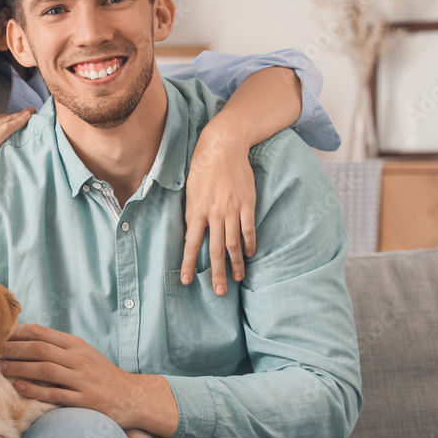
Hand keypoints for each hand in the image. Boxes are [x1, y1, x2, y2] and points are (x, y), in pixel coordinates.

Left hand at [0, 324, 175, 436]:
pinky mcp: (84, 400)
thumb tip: (28, 341)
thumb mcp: (84, 354)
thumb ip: (60, 347)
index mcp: (76, 345)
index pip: (43, 333)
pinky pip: (55, 394)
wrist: (130, 395)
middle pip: (40, 349)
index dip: (19, 333)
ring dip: (20, 368)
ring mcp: (82, 380)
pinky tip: (19, 388)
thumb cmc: (101, 375)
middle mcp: (79, 359)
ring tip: (1, 368)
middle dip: (14, 349)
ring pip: (45, 370)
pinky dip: (35, 390)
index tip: (0, 335)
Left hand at [181, 127, 255, 292]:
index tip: (187, 281)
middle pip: (215, 250)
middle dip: (217, 272)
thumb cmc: (202, 167)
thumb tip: (190, 237)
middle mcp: (214, 214)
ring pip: (234, 243)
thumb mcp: (190, 191)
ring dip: (236, 263)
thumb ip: (191, 214)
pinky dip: (250, 243)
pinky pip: (248, 228)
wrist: (223, 146)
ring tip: (238, 278)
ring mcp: (232, 209)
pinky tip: (250, 254)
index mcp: (196, 211)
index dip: (189, 264)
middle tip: (220, 291)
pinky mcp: (246, 203)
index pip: (191, 244)